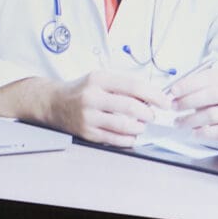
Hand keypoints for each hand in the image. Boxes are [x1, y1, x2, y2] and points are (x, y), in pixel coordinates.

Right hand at [0, 67, 169, 143]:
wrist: (52, 103)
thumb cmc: (81, 90)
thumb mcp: (100, 79)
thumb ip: (123, 86)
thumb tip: (152, 97)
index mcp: (98, 79)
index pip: (133, 85)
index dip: (154, 95)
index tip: (165, 101)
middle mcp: (92, 97)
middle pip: (130, 106)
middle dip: (148, 113)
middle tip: (153, 115)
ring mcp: (88, 117)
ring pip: (124, 125)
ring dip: (139, 127)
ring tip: (141, 124)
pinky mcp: (87, 133)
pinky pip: (114, 139)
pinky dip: (128, 138)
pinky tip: (131, 134)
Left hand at [165, 62, 217, 147]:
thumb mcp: (212, 92)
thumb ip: (195, 90)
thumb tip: (174, 93)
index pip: (210, 77)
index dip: (190, 83)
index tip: (174, 90)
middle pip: (212, 94)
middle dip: (189, 101)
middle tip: (174, 107)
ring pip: (214, 114)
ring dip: (192, 119)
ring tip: (180, 123)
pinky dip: (204, 132)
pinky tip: (195, 133)